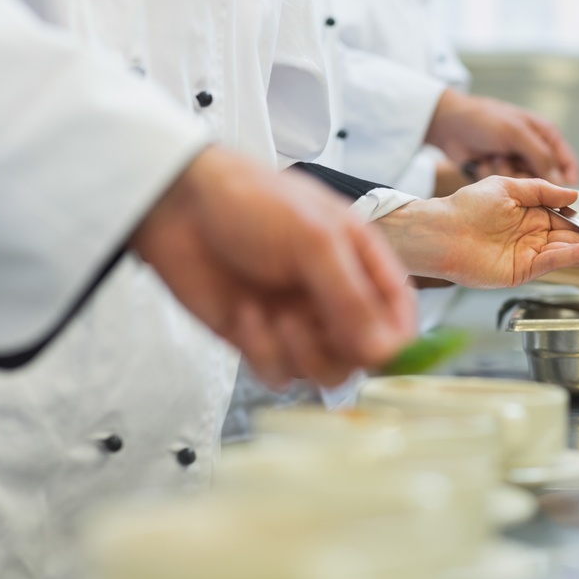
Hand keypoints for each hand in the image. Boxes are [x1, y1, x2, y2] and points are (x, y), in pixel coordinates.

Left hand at [130, 146, 416, 386]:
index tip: (376, 349)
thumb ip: (352, 297)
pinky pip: (281, 374)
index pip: (400, 318)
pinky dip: (263, 353)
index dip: (396, 341)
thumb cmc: (253, 203)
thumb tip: (384, 352)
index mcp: (363, 264)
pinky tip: (245, 313)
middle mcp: (337, 298)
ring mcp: (302, 321)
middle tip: (306, 320)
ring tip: (274, 317)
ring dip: (301, 353)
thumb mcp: (315, 240)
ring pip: (326, 372)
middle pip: (366, 355)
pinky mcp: (263, 340)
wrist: (178, 206)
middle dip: (338, 347)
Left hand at [374, 176, 578, 287]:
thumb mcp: (507, 185)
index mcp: (534, 215)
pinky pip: (555, 261)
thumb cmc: (465, 206)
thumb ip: (542, 190)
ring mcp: (530, 255)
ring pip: (572, 253)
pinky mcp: (522, 270)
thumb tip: (573, 194)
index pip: (575, 223)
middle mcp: (536, 237)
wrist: (440, 230)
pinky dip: (577, 257)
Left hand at [426, 89, 578, 186]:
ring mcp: (517, 164)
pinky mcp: (501, 174)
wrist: (450, 125)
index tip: (565, 196)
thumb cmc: (484, 119)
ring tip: (494, 156)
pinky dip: (494, 174)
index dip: (569, 179)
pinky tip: (484, 161)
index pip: (568, 162)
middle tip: (512, 161)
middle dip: (527, 173)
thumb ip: (541, 156)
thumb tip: (560, 182)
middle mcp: (534, 151)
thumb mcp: (516, 133)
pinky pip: (506, 186)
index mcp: (545, 135)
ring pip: (524, 184)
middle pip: (546, 178)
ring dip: (508, 172)